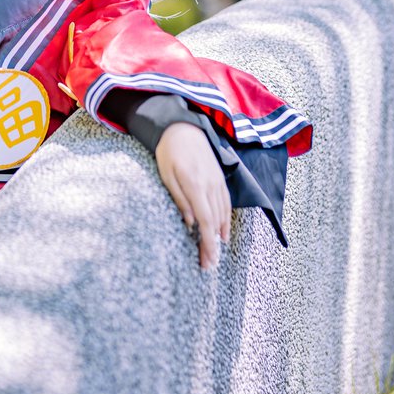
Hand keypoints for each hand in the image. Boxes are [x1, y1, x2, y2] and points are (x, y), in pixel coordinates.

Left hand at [155, 121, 231, 269]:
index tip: (208, 260)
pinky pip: (226, 203)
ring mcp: (218, 181)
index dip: (208, 244)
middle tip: (208, 266)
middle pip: (215, 222)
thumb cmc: (169, 152)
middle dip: (213, 246)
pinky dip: (225, 220)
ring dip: (220, 237)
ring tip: (215, 255)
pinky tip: (223, 233)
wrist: (183, 128)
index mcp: (196, 185)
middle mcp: (211, 185)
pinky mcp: (220, 178)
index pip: (206, 221)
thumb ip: (180, 200)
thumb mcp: (167, 175)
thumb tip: (191, 224)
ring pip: (222, 215)